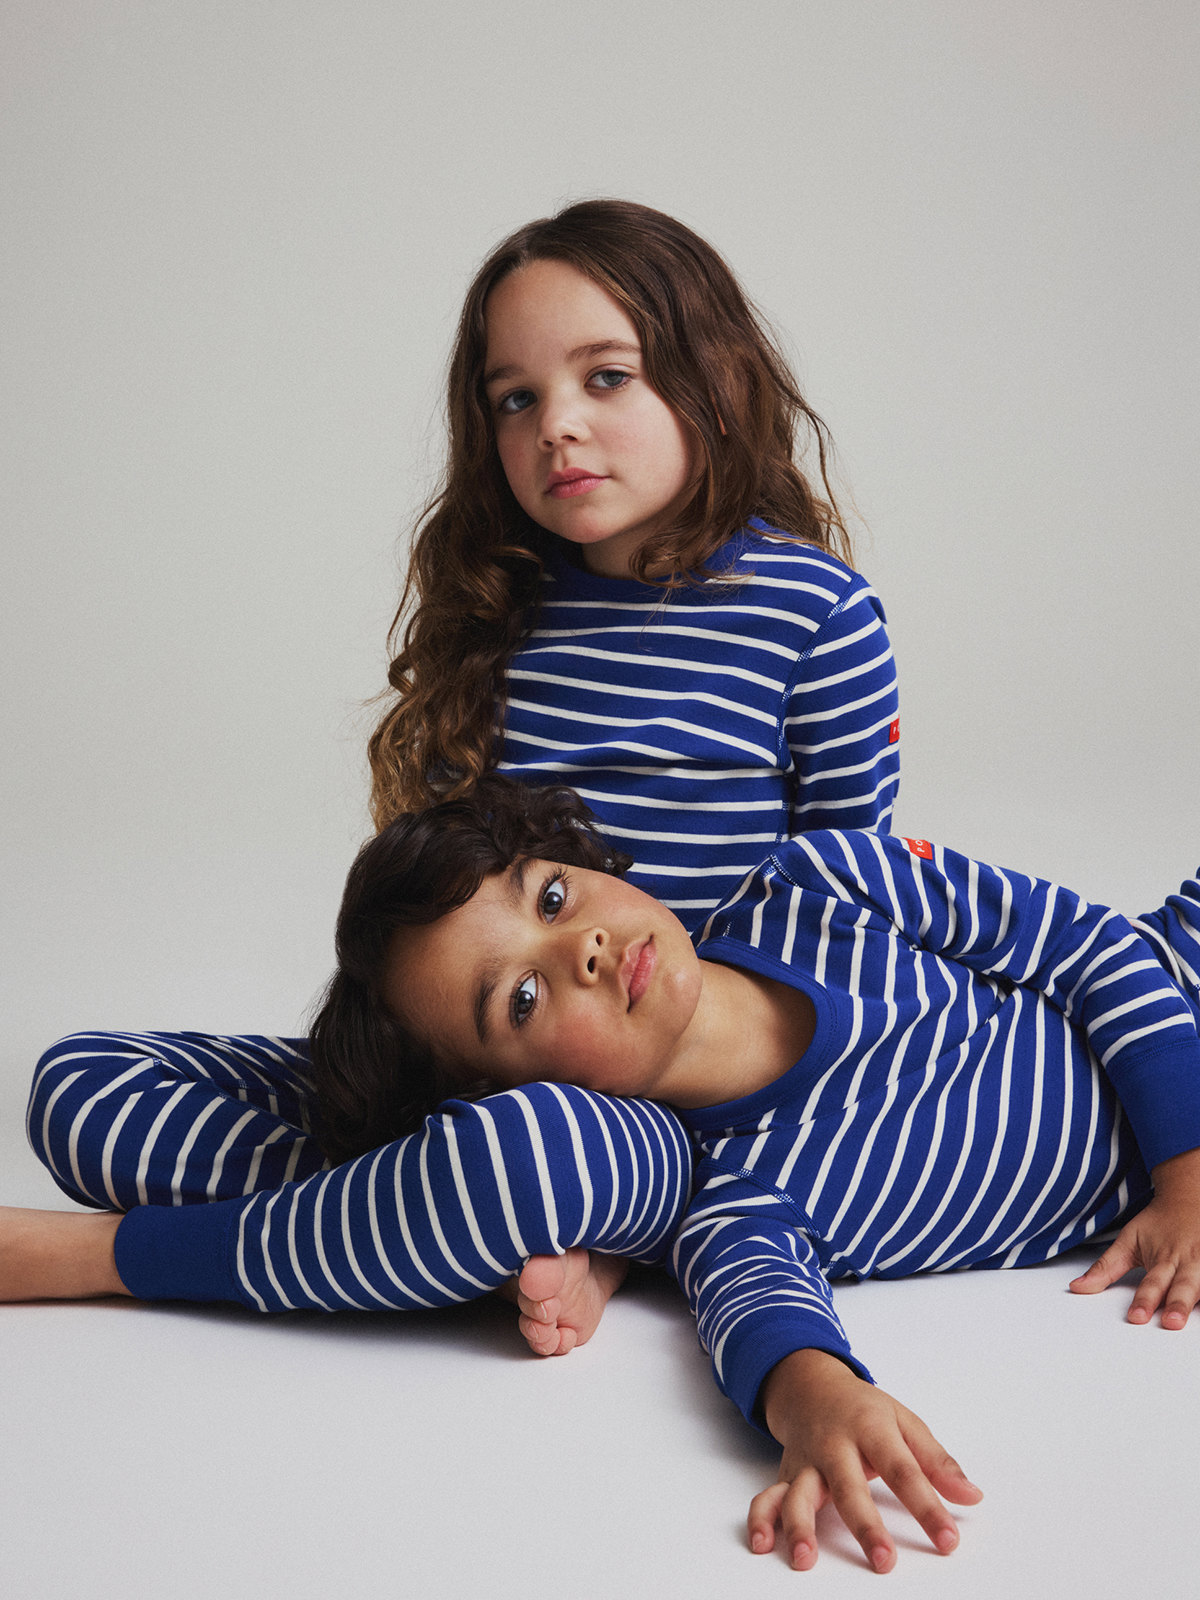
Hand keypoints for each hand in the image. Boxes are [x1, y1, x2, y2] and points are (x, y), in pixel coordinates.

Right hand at [748, 1348, 981, 1573]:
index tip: (948, 1540)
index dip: (927, 1507)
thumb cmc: (864, 1410)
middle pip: (849, 1487)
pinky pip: (767, 1496)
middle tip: (884, 1562)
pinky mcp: (786, 1474)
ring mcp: (807, 1462)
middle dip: (865, 1526)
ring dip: (800, 1526)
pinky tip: (763, 1545)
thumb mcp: (905, 1422)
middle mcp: (835, 1446)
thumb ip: (937, 1461)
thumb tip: (972, 1496)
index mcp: (871, 1428)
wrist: (810, 1384)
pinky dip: (761, 1519)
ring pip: (799, 1494)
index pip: (904, 1470)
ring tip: (806, 1560)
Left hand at [1069, 1145, 1199, 1327]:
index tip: (1135, 1318)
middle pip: (1182, 1287)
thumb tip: (1076, 1288)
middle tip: (1170, 1322)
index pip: (1151, 1284)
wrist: (1188, 1197)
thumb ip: (1105, 1268)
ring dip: (1196, 1302)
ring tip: (1188, 1320)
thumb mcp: (1128, 1240)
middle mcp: (1187, 1262)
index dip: (1143, 1301)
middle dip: (1177, 1305)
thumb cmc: (1158, 1223)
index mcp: (1163, 1258)